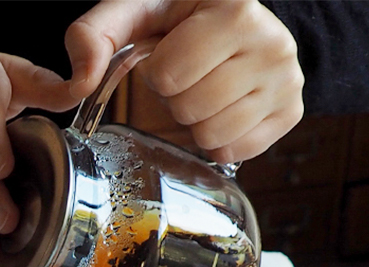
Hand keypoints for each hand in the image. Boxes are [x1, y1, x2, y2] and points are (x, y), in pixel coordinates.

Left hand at [65, 0, 303, 162]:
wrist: (238, 23)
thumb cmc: (181, 19)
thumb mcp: (134, 12)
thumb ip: (93, 36)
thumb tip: (78, 82)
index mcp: (236, 10)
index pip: (169, 74)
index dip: (158, 71)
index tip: (172, 53)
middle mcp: (273, 44)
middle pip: (191, 109)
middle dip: (178, 99)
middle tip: (190, 77)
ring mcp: (287, 82)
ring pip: (212, 136)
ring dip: (197, 121)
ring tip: (206, 91)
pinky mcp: (291, 114)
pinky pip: (234, 151)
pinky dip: (218, 139)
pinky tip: (222, 110)